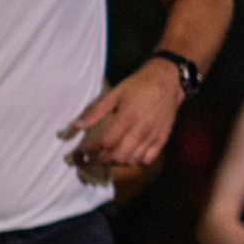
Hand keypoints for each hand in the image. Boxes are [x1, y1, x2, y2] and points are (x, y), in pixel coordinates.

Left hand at [64, 61, 184, 169]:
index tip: (83, 151)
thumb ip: (96, 112)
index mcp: (127, 117)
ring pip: (133, 160)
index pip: (106, 142)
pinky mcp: (162, 139)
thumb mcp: (114, 95)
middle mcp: (141, 130)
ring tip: (110, 155)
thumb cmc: (138, 86)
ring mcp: (153, 136)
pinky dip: (136, 160)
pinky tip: (130, 153)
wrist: (166, 82)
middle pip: (119, 156)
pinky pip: (148, 159)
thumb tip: (77, 126)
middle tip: (95, 156)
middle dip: (103, 159)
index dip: (92, 150)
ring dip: (119, 161)